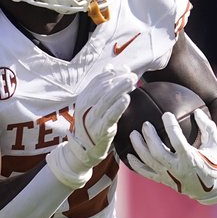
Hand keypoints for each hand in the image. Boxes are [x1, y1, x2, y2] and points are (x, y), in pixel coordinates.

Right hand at [47, 69, 136, 187]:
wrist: (85, 150)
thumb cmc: (93, 125)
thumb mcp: (95, 105)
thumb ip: (102, 87)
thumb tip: (111, 67)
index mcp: (84, 98)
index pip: (98, 80)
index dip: (113, 73)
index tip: (126, 70)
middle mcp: (85, 106)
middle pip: (103, 87)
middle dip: (119, 79)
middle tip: (133, 76)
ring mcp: (91, 118)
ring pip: (106, 99)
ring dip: (120, 89)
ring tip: (132, 83)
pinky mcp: (99, 130)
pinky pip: (109, 116)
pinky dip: (118, 106)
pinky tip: (126, 99)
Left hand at [125, 109, 216, 203]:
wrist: (211, 189)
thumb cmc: (213, 162)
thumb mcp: (215, 144)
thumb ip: (207, 127)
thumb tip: (197, 111)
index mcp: (191, 159)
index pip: (177, 141)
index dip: (171, 127)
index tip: (166, 115)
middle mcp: (177, 168)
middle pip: (158, 152)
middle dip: (149, 137)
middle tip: (145, 124)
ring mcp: (169, 176)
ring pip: (149, 162)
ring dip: (139, 147)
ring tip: (133, 134)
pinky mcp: (163, 181)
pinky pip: (146, 173)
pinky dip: (136, 165)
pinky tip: (128, 155)